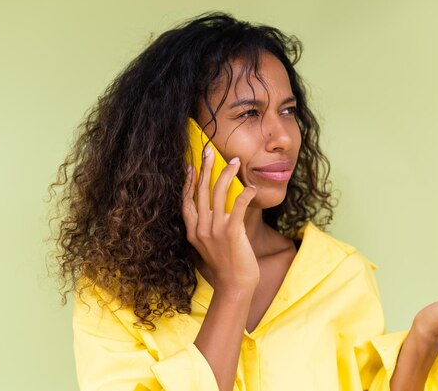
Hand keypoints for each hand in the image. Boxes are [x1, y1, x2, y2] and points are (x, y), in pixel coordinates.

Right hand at [181, 145, 258, 290]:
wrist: (234, 286)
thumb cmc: (225, 265)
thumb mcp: (209, 245)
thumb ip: (208, 227)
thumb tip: (216, 209)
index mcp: (192, 231)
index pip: (186, 200)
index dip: (188, 181)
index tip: (191, 165)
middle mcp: (200, 228)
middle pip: (200, 191)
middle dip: (205, 168)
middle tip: (209, 150)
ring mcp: (214, 230)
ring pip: (217, 193)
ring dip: (226, 174)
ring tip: (235, 162)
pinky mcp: (231, 233)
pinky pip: (237, 207)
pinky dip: (244, 194)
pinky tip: (251, 187)